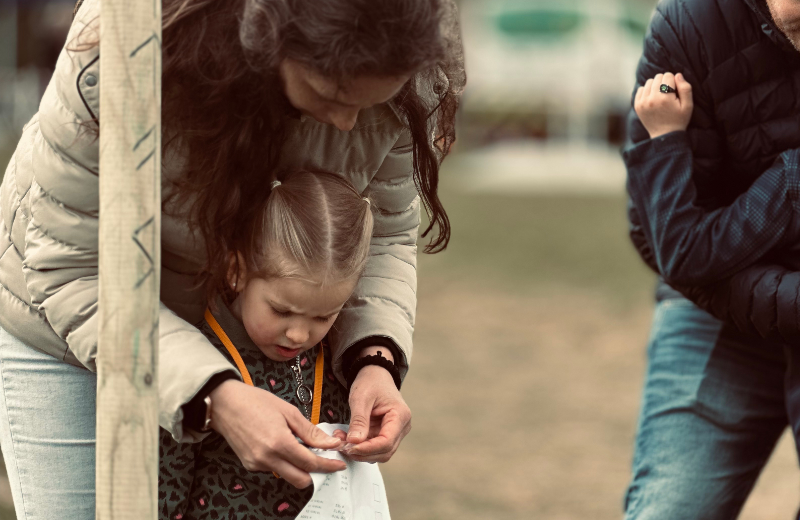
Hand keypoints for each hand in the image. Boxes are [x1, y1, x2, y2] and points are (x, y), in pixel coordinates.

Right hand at [208, 380, 345, 487]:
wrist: (225, 403)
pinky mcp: (250, 465)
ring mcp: (256, 463)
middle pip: (300, 479)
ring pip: (287, 475)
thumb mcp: (288, 411)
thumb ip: (310, 431)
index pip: (310, 463)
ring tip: (301, 447)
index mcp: (279, 442)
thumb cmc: (255, 402)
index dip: (328, 465)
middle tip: (324, 460)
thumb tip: (329, 442)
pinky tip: (283, 445)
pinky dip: (283, 462)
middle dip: (315, 473)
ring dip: (299, 467)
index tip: (338, 463)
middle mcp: (267, 458)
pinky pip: (274, 469)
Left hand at [345, 364, 411, 462]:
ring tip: (342, 441)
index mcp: (400, 416)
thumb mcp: (361, 398)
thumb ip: (359, 420)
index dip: (368, 449)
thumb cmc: (371, 382)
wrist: (375, 375)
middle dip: (363, 452)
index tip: (350, 448)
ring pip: (379, 452)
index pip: (387, 441)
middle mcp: (402, 427)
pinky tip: (346, 438)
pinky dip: (360, 446)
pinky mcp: (385, 434)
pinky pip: (373, 446)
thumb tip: (354, 442)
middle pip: (385, 451)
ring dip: (360, 451)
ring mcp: (395, 432)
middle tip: (342, 447)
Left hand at [634, 72, 692, 138]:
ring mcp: (642, 102)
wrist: (665, 135)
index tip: (675, 91)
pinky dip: (646, 91)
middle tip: (668, 93)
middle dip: (664, 82)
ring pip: (648, 82)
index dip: (673, 81)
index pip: (668, 75)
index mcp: (665, 98)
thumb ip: (685, 88)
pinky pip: (640, 89)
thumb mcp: (688, 105)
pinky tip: (653, 98)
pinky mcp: (637, 106)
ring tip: (661, 95)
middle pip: (657, 77)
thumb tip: (677, 75)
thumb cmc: (679, 120)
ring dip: (655, 85)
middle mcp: (652, 99)